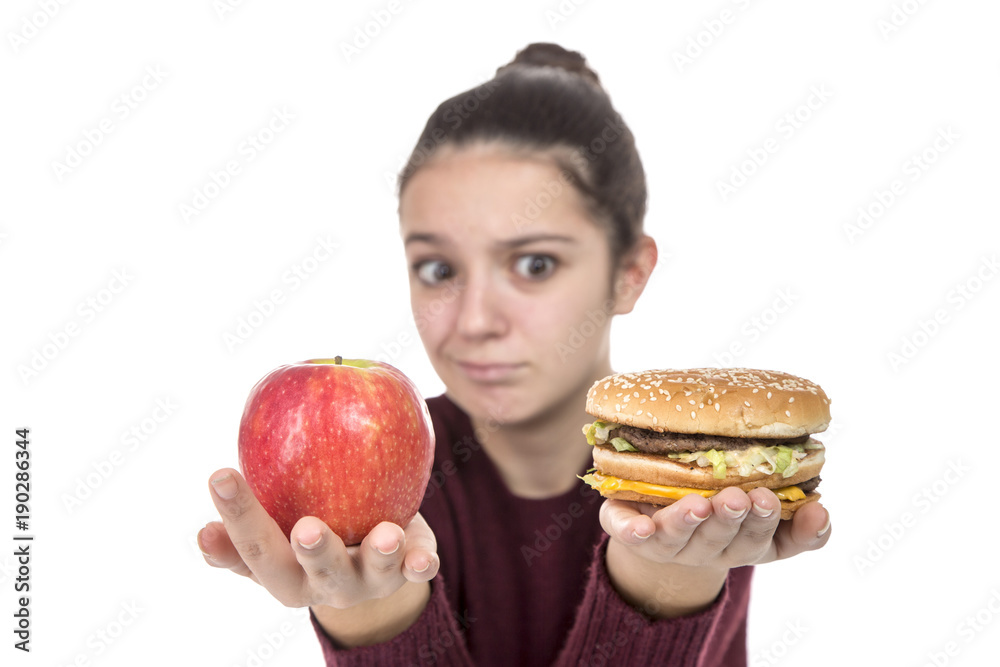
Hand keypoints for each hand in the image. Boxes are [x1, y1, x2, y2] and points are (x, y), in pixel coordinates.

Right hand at [197, 468, 438, 608]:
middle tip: (305, 530)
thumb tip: (212, 492)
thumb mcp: (276, 523)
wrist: (372, 557)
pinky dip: (421, 564)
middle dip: (311, 552)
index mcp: (282, 572)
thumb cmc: (313, 524)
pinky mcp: (406, 568)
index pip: (252, 548)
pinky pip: (417, 569)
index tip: (220, 473)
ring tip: (385, 535)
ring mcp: (368, 582)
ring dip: (378, 556)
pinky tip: (424, 558)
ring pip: (372, 573)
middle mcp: (323, 584)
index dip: (235, 517)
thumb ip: (248, 515)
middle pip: (313, 573)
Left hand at [601, 487, 830, 569]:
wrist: (656, 524)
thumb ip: (797, 517)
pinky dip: (634, 531)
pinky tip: (641, 527)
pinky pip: (628, 534)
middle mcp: (705, 549)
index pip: (767, 543)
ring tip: (699, 505)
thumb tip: (822, 509)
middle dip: (735, 520)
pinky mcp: (629, 531)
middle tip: (744, 498)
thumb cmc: (719, 507)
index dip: (779, 528)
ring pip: (680, 537)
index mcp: (741, 544)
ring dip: (689, 522)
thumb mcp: (762, 514)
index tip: (786, 502)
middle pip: (724, 540)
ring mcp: (667, 543)